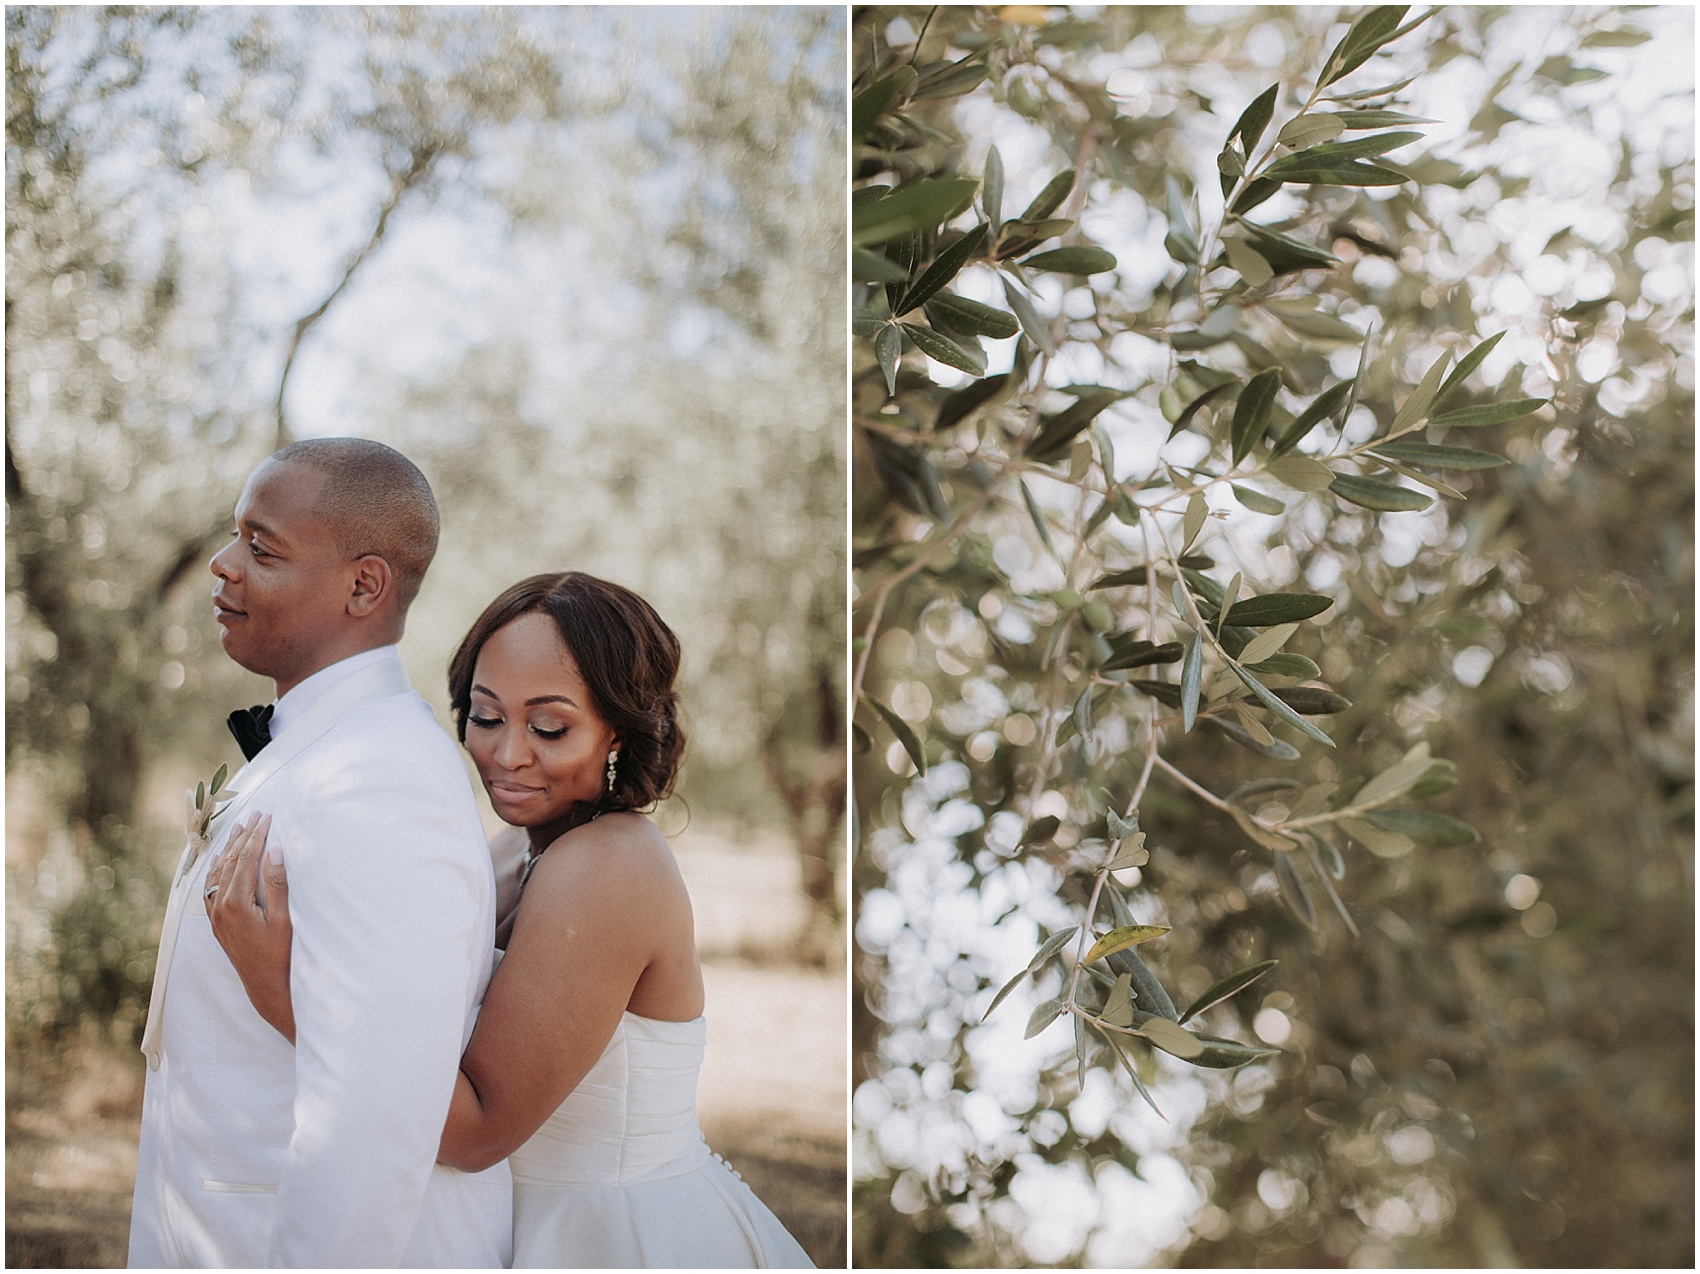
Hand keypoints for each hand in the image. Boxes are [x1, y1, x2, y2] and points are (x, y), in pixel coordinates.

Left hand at [205, 813, 295, 1042]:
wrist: (267, 989)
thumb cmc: (281, 956)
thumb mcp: (284, 919)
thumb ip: (277, 884)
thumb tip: (273, 851)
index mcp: (235, 904)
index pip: (245, 860)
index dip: (256, 836)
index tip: (267, 817)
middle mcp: (220, 908)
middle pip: (230, 863)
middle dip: (243, 837)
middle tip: (254, 815)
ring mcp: (216, 917)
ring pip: (218, 874)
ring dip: (229, 850)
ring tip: (238, 830)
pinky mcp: (218, 925)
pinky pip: (212, 889)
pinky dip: (219, 870)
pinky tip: (223, 863)